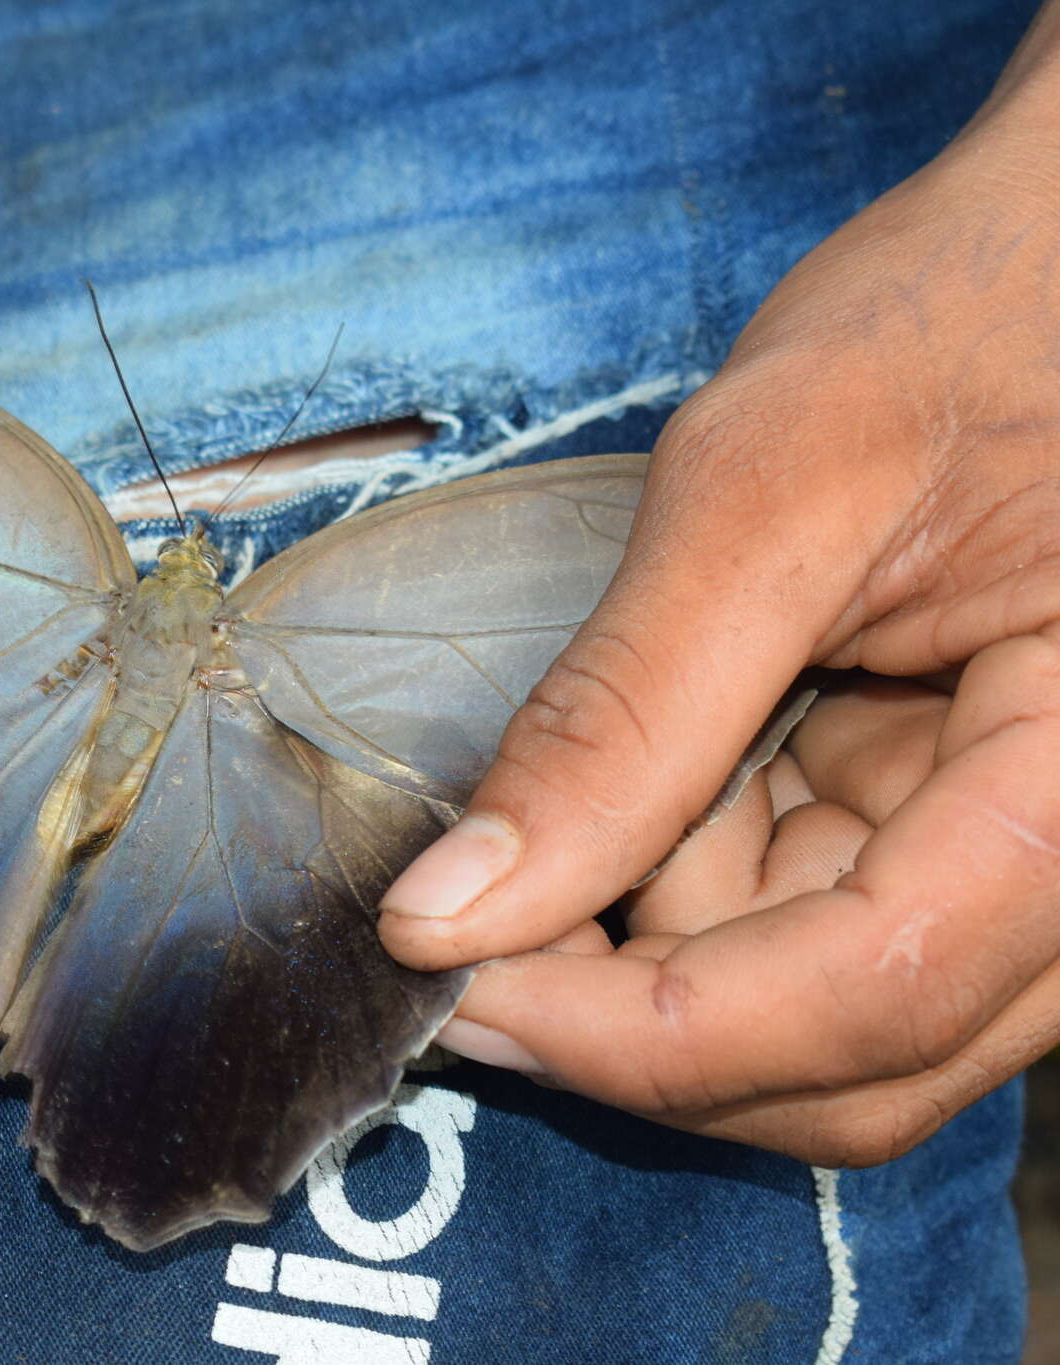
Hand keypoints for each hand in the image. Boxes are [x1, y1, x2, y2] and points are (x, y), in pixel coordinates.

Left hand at [378, 12, 1059, 1164]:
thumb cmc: (970, 318)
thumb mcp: (771, 491)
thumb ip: (619, 717)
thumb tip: (445, 914)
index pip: (870, 996)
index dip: (637, 1031)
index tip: (450, 984)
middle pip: (849, 1060)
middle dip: (635, 1016)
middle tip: (466, 927)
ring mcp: (1029, 870)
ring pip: (822, 1024)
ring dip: (662, 949)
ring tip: (597, 790)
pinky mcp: (962, 843)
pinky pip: (817, 938)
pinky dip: (697, 890)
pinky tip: (662, 782)